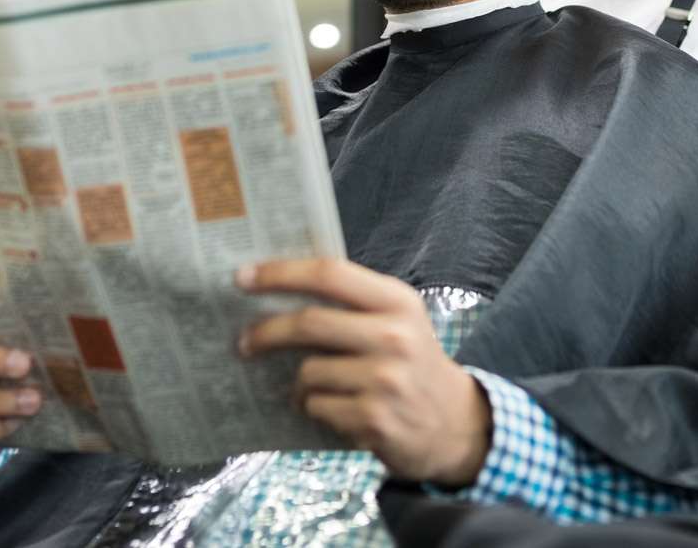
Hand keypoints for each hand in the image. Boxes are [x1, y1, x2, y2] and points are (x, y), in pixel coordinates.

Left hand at [238, 259, 491, 485]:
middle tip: (243, 342)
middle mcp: (395, 336)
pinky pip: (317, 407)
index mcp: (396, 301)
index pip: (330, 273)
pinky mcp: (375, 419)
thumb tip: (277, 287)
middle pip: (310, 323)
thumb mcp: (397, 320)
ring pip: (308, 372)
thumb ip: (351, 302)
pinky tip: (336, 411)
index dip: (281, 273)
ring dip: (297, 384)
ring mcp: (386, 380)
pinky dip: (315, 410)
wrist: (455, 424)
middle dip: (266, 333)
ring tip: (311, 389)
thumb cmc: (411, 363)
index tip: (242, 277)